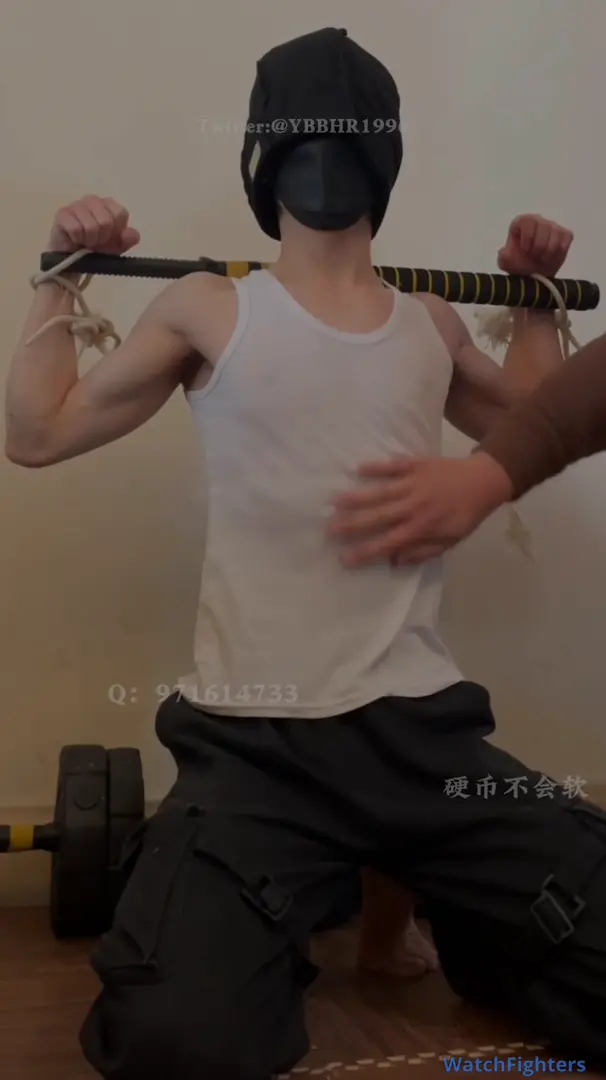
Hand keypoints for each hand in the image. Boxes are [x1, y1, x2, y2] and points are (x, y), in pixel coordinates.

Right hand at [47, 195, 140, 254]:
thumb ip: (128, 240)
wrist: (72, 258)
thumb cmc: (95, 248)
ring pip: (91, 226)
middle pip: (106, 221)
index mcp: (108, 204)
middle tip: (95, 241)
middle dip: (102, 238)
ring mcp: (77, 205)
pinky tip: (74, 239)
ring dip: (89, 240)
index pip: (120, 213)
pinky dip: (77, 239)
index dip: (116, 231)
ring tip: (84, 241)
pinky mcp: (62, 213)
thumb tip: (132, 234)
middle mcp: (93, 200)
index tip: (109, 237)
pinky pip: (76, 229)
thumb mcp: (116, 247)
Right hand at [328, 454, 513, 566]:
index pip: (388, 543)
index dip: (366, 552)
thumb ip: (422, 552)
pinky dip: (378, 467)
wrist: (484, 481)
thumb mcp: (449, 541)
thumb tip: (393, 561)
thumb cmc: (465, 515)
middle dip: (353, 525)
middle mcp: (414, 507)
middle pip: (379, 518)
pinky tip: (359, 468)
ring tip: (335, 501)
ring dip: (358, 497)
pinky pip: (394, 466)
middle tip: (329, 530)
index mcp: (422, 528)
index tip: (344, 559)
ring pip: (382, 492)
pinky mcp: (416, 464)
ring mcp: (414, 484)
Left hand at [497, 214, 572, 277]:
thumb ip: (504, 257)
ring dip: (548, 252)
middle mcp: (538, 220)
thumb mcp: (506, 263)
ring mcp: (553, 226)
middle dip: (539, 246)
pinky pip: (566, 239)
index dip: (528, 237)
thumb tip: (505, 251)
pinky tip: (551, 257)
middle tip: (534, 256)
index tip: (526, 250)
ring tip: (541, 258)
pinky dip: (559, 252)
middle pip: (544, 226)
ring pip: (556, 234)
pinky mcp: (565, 234)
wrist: (534, 275)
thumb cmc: (519, 265)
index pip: (528, 221)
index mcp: (522, 222)